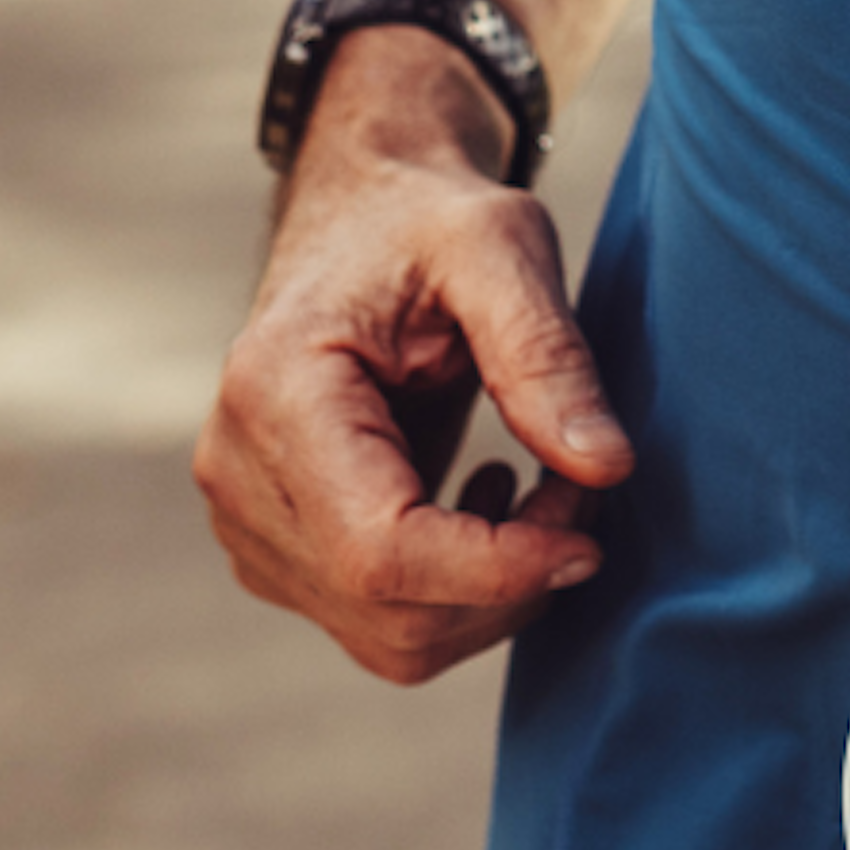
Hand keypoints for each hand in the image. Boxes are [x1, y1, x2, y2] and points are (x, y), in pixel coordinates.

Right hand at [194, 40, 632, 684]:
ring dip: (493, 591)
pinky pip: (379, 619)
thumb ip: (546, 354)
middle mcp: (241, 475)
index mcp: (277, 394)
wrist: (364, 212)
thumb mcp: (502, 242)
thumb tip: (607, 468)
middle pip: (385, 611)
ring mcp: (251, 522)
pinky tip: (491, 496)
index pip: (379, 550)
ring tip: (548, 485)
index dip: (495, 569)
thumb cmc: (430, 217)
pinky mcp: (281, 546)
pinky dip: (461, 587)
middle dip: (509, 581)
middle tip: (585, 488)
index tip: (589, 537)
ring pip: (387, 636)